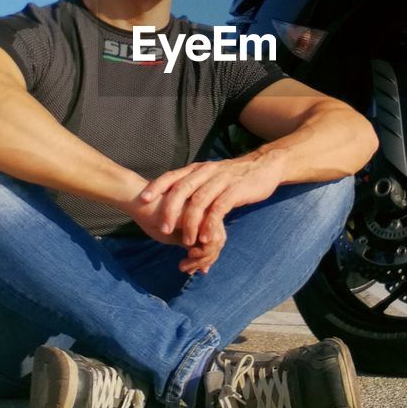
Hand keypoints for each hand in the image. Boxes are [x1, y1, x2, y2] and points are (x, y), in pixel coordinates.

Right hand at [129, 183, 227, 273]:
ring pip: (216, 243)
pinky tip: (185, 256)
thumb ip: (192, 248)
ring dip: (200, 260)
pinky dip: (200, 255)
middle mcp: (209, 212)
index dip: (205, 257)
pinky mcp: (202, 217)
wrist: (140, 200)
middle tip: (184, 269)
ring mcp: (207, 212)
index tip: (188, 267)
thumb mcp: (176, 237)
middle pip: (219, 242)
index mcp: (204, 215)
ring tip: (183, 265)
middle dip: (203, 260)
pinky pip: (209, 242)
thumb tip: (204, 269)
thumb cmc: (155, 217)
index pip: (215, 240)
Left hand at [138, 154, 284, 247]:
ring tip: (185, 241)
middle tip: (162, 229)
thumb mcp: (209, 176)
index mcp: (197, 169)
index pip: (172, 176)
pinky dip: (211, 223)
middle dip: (170, 209)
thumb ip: (193, 185)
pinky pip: (220, 208)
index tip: (142, 200)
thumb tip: (172, 199)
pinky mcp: (237, 190)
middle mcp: (207, 172)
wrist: (264, 166)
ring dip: (190, 222)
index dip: (156, 187)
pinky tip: (206, 238)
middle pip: (182, 189)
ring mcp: (222, 180)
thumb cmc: (233, 176)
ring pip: (200, 200)